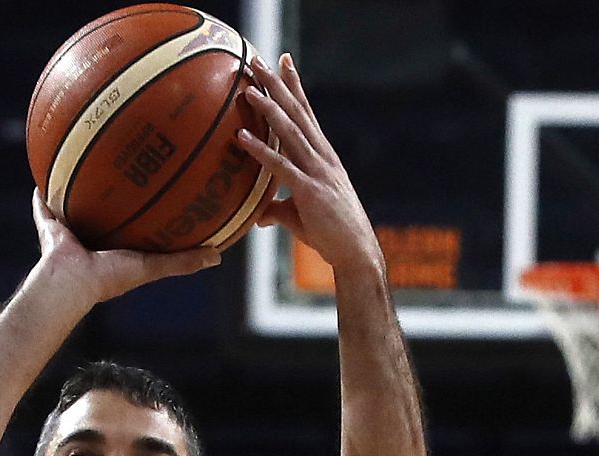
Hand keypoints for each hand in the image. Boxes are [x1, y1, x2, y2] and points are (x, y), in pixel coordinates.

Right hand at [30, 189, 220, 301]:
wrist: (70, 282)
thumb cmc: (110, 278)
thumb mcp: (151, 266)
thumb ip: (182, 262)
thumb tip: (218, 256)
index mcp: (118, 253)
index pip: (135, 230)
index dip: (146, 215)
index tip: (159, 197)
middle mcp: (94, 244)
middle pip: (107, 216)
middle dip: (114, 199)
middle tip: (126, 173)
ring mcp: (71, 235)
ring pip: (77, 208)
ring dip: (81, 191)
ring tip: (89, 166)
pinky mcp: (50, 228)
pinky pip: (45, 207)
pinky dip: (43, 194)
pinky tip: (46, 172)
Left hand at [237, 53, 382, 274]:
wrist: (356, 252)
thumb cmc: (331, 234)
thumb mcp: (300, 215)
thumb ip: (277, 209)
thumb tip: (257, 215)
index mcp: (323, 156)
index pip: (307, 113)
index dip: (294, 86)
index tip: (283, 61)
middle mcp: (322, 157)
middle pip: (297, 112)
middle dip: (277, 84)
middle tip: (259, 60)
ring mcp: (317, 172)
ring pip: (290, 132)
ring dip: (269, 109)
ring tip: (249, 89)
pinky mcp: (309, 192)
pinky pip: (281, 167)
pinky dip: (261, 151)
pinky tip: (242, 137)